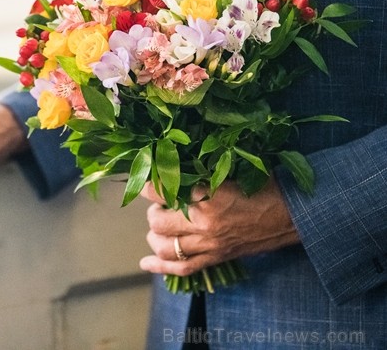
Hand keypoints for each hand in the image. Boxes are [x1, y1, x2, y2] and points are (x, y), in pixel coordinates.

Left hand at [139, 177, 299, 275]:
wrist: (294, 214)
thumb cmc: (264, 186)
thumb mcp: (230, 172)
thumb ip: (200, 175)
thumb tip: (170, 171)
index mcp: (208, 197)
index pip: (162, 192)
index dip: (148, 186)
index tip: (145, 180)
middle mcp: (205, 224)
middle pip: (158, 222)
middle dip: (154, 211)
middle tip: (161, 203)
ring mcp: (210, 245)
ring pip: (165, 247)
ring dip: (155, 236)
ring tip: (159, 226)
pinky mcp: (217, 258)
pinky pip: (183, 268)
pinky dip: (160, 268)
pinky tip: (146, 263)